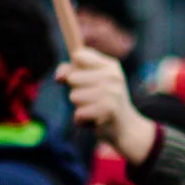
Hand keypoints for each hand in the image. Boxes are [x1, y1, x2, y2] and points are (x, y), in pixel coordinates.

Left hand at [57, 47, 157, 163]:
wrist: (125, 129)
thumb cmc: (102, 103)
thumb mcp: (88, 82)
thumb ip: (70, 71)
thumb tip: (59, 77)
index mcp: (109, 65)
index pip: (79, 55)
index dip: (72, 68)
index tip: (79, 79)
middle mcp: (113, 76)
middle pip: (72, 78)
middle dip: (76, 91)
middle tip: (93, 100)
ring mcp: (112, 92)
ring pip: (73, 96)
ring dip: (79, 107)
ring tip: (94, 110)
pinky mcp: (108, 110)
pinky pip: (78, 113)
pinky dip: (82, 120)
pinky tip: (95, 121)